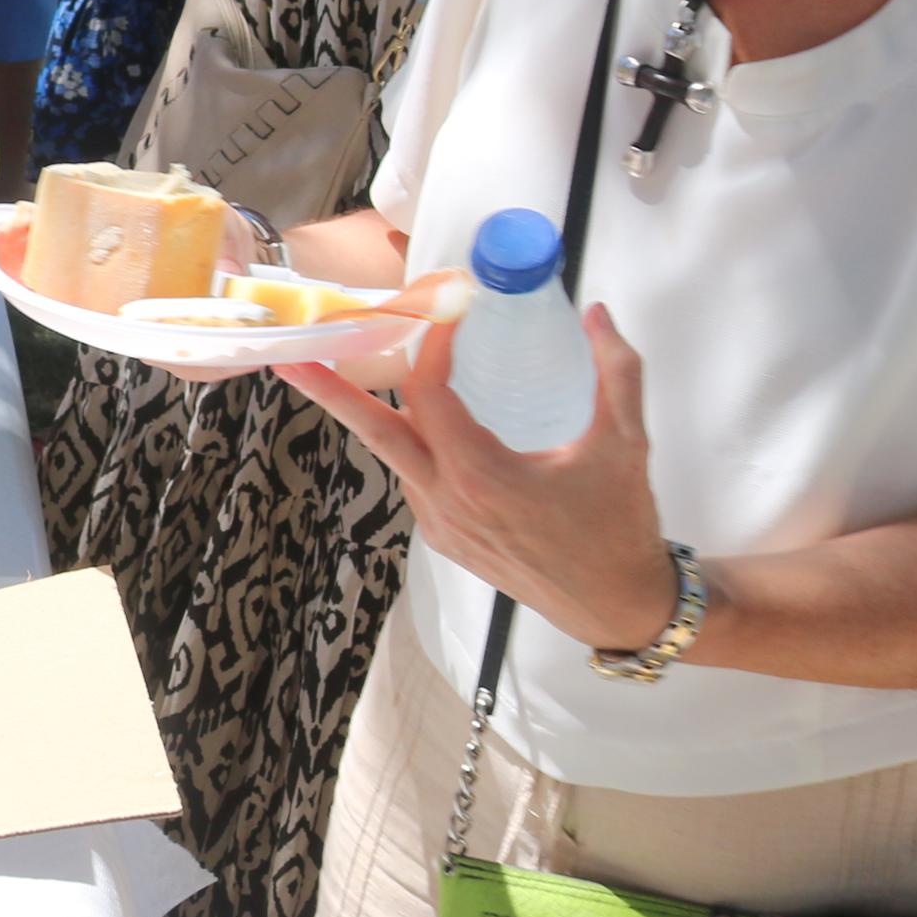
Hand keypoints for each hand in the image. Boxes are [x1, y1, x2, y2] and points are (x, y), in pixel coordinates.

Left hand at [275, 303, 677, 650]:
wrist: (615, 606)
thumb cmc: (620, 528)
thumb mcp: (626, 444)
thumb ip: (617, 371)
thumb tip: (598, 314)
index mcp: (482, 478)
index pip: (431, 395)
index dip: (432, 347)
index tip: (446, 311)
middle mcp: (447, 503)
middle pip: (376, 433)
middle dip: (329, 393)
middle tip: (289, 358)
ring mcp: (441, 526)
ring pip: (396, 455)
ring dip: (376, 413)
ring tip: (350, 372)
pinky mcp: (445, 540)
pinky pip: (417, 480)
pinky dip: (414, 444)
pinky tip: (429, 421)